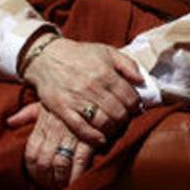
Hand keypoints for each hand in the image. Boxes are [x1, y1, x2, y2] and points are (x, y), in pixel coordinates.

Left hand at [12, 103, 93, 189]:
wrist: (90, 84)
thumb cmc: (68, 97)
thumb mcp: (45, 101)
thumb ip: (27, 114)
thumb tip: (9, 122)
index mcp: (43, 123)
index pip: (31, 153)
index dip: (33, 171)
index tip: (37, 180)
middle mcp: (55, 130)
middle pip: (44, 162)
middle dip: (46, 180)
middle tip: (50, 189)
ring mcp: (72, 134)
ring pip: (60, 164)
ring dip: (60, 180)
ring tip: (62, 188)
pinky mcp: (90, 136)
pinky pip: (81, 160)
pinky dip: (78, 174)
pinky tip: (77, 182)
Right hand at [22, 38, 142, 146]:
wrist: (47, 57)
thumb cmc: (81, 55)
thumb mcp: (106, 51)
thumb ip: (127, 64)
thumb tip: (142, 81)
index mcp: (105, 72)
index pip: (129, 97)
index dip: (135, 106)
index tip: (135, 109)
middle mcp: (92, 86)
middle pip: (118, 112)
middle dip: (125, 119)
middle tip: (124, 119)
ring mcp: (77, 99)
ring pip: (103, 122)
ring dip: (112, 129)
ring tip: (114, 127)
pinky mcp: (63, 109)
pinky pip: (82, 128)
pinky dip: (94, 137)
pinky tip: (101, 138)